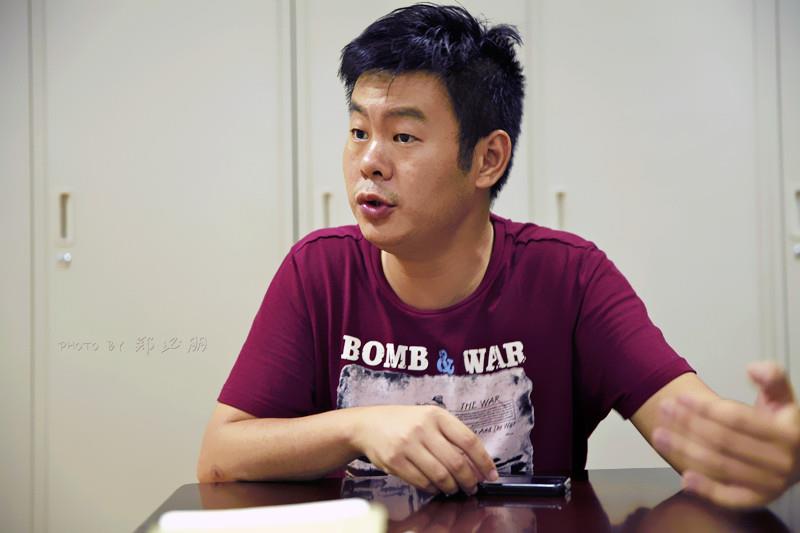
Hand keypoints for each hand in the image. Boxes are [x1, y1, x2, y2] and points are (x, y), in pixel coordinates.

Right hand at [350, 405, 498, 494]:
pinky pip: (421, 481)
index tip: (490, 474)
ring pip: (440, 475)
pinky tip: (435, 486)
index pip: (469, 440)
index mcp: (436, 415)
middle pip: (456, 462)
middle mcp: (423, 428)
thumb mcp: (428, 417)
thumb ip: (450, 435)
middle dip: (469, 480)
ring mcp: (408, 445)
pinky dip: (433, 488)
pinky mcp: (395, 461)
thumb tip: (476, 463)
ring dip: (452, 487)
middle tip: (472, 487)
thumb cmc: (402, 422)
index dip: (484, 461)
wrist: (367, 425)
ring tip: (454, 488)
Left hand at [653, 362, 799, 507]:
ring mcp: (770, 485)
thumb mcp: (783, 397)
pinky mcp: (758, 501)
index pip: (737, 419)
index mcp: (787, 434)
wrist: (797, 458)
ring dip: (685, 450)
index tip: (681, 396)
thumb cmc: (782, 422)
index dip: (707, 408)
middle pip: (723, 442)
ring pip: (719, 466)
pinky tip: (683, 477)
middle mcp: (781, 463)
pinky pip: (729, 497)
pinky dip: (706, 489)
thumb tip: (754, 368)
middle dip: (689, 424)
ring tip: (658, 435)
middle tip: (664, 409)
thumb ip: (774, 377)